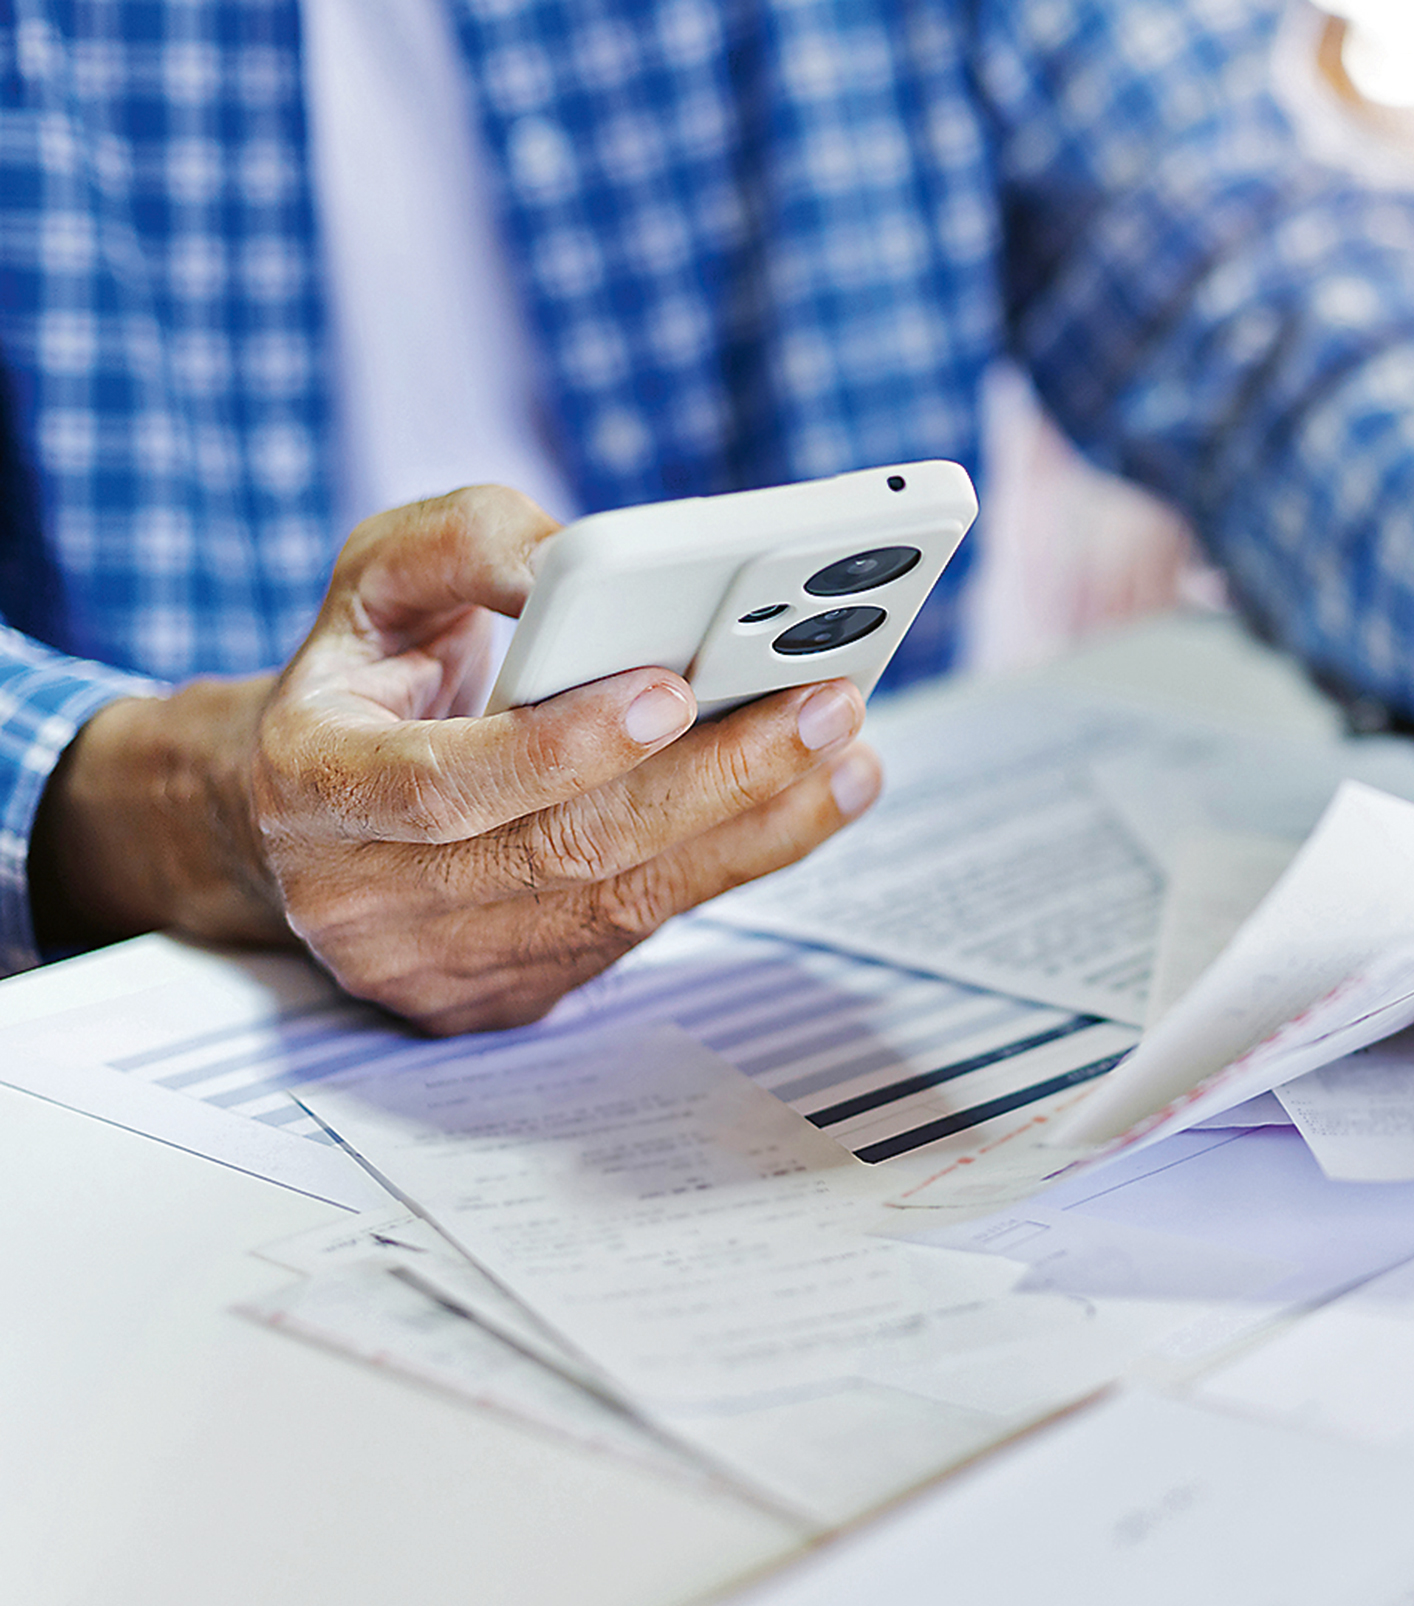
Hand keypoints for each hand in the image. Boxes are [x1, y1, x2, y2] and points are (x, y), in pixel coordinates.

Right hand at [29, 487, 880, 1033]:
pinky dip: (737, 861)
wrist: (317, 800)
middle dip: (712, 776)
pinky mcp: (503, 997)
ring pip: (619, 904)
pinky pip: (638, 933)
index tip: (674, 687)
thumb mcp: (386, 571)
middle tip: (825, 702)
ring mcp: (430, 963)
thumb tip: (585, 562)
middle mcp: (358, 891)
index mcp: (308, 778)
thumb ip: (476, 543)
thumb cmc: (371, 665)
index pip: (440, 783)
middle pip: (561, 851)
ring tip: (849, 750)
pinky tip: (814, 800)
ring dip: (755, 825)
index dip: (560, 745)